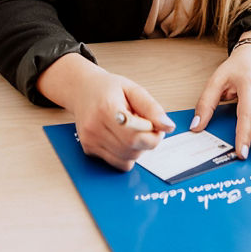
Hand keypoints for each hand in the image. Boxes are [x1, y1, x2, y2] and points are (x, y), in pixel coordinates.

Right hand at [37, 54, 173, 170]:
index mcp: (106, 108)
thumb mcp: (133, 89)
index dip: (153, 135)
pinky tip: (122, 138)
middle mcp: (95, 127)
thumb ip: (152, 108)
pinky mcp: (89, 150)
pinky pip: (118, 163)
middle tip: (147, 126)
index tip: (156, 126)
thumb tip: (168, 126)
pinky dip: (126, 154)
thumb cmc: (108, 88)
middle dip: (148, 141)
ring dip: (137, 149)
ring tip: (133, 130)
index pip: (135, 136)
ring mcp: (90, 141)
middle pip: (132, 149)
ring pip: (127, 160)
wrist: (82, 90)